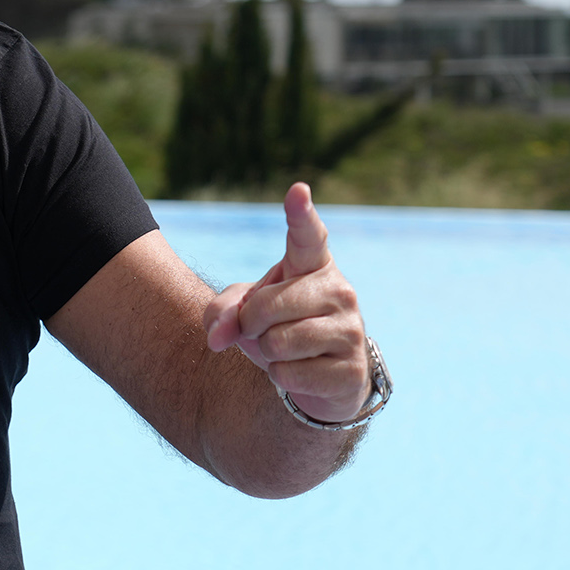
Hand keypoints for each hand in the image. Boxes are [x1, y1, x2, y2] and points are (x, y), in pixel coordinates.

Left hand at [202, 183, 369, 424]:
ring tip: (284, 350)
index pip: (307, 236)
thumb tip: (218, 337)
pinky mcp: (352, 370)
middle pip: (267, 305)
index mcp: (312, 266)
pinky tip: (301, 371)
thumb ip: (221, 312)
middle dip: (249, 323)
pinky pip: (289, 374)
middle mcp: (338, 291)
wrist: (320, 376)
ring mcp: (351, 329)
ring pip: (277, 342)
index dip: (300, 215)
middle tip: (261, 328)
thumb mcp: (244, 310)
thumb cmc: (279, 327)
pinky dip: (280, 378)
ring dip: (266, 353)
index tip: (297, 191)